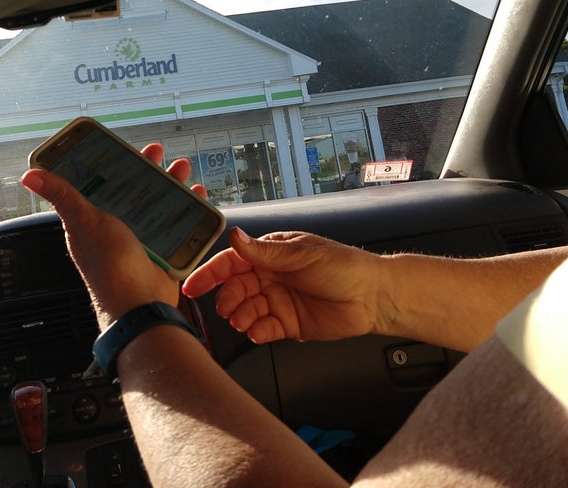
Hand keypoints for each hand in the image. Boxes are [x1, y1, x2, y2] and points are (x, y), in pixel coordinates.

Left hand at [21, 143, 205, 330]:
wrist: (140, 305)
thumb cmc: (109, 266)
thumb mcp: (84, 222)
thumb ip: (62, 196)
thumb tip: (30, 175)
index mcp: (93, 219)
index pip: (101, 182)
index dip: (112, 163)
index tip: (124, 146)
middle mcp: (116, 227)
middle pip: (134, 189)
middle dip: (148, 168)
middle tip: (159, 151)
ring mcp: (141, 238)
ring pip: (158, 202)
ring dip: (171, 183)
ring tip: (183, 168)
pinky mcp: (163, 250)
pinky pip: (177, 223)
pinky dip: (189, 208)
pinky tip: (197, 195)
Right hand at [182, 228, 384, 343]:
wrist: (375, 298)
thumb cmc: (344, 267)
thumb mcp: (302, 254)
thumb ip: (264, 252)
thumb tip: (234, 235)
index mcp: (271, 254)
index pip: (233, 261)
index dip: (210, 273)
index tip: (192, 286)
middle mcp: (271, 276)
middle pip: (235, 289)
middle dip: (227, 299)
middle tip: (228, 309)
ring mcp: (278, 301)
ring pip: (246, 310)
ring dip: (240, 317)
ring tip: (245, 322)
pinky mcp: (288, 324)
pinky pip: (264, 329)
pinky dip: (257, 332)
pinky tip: (258, 332)